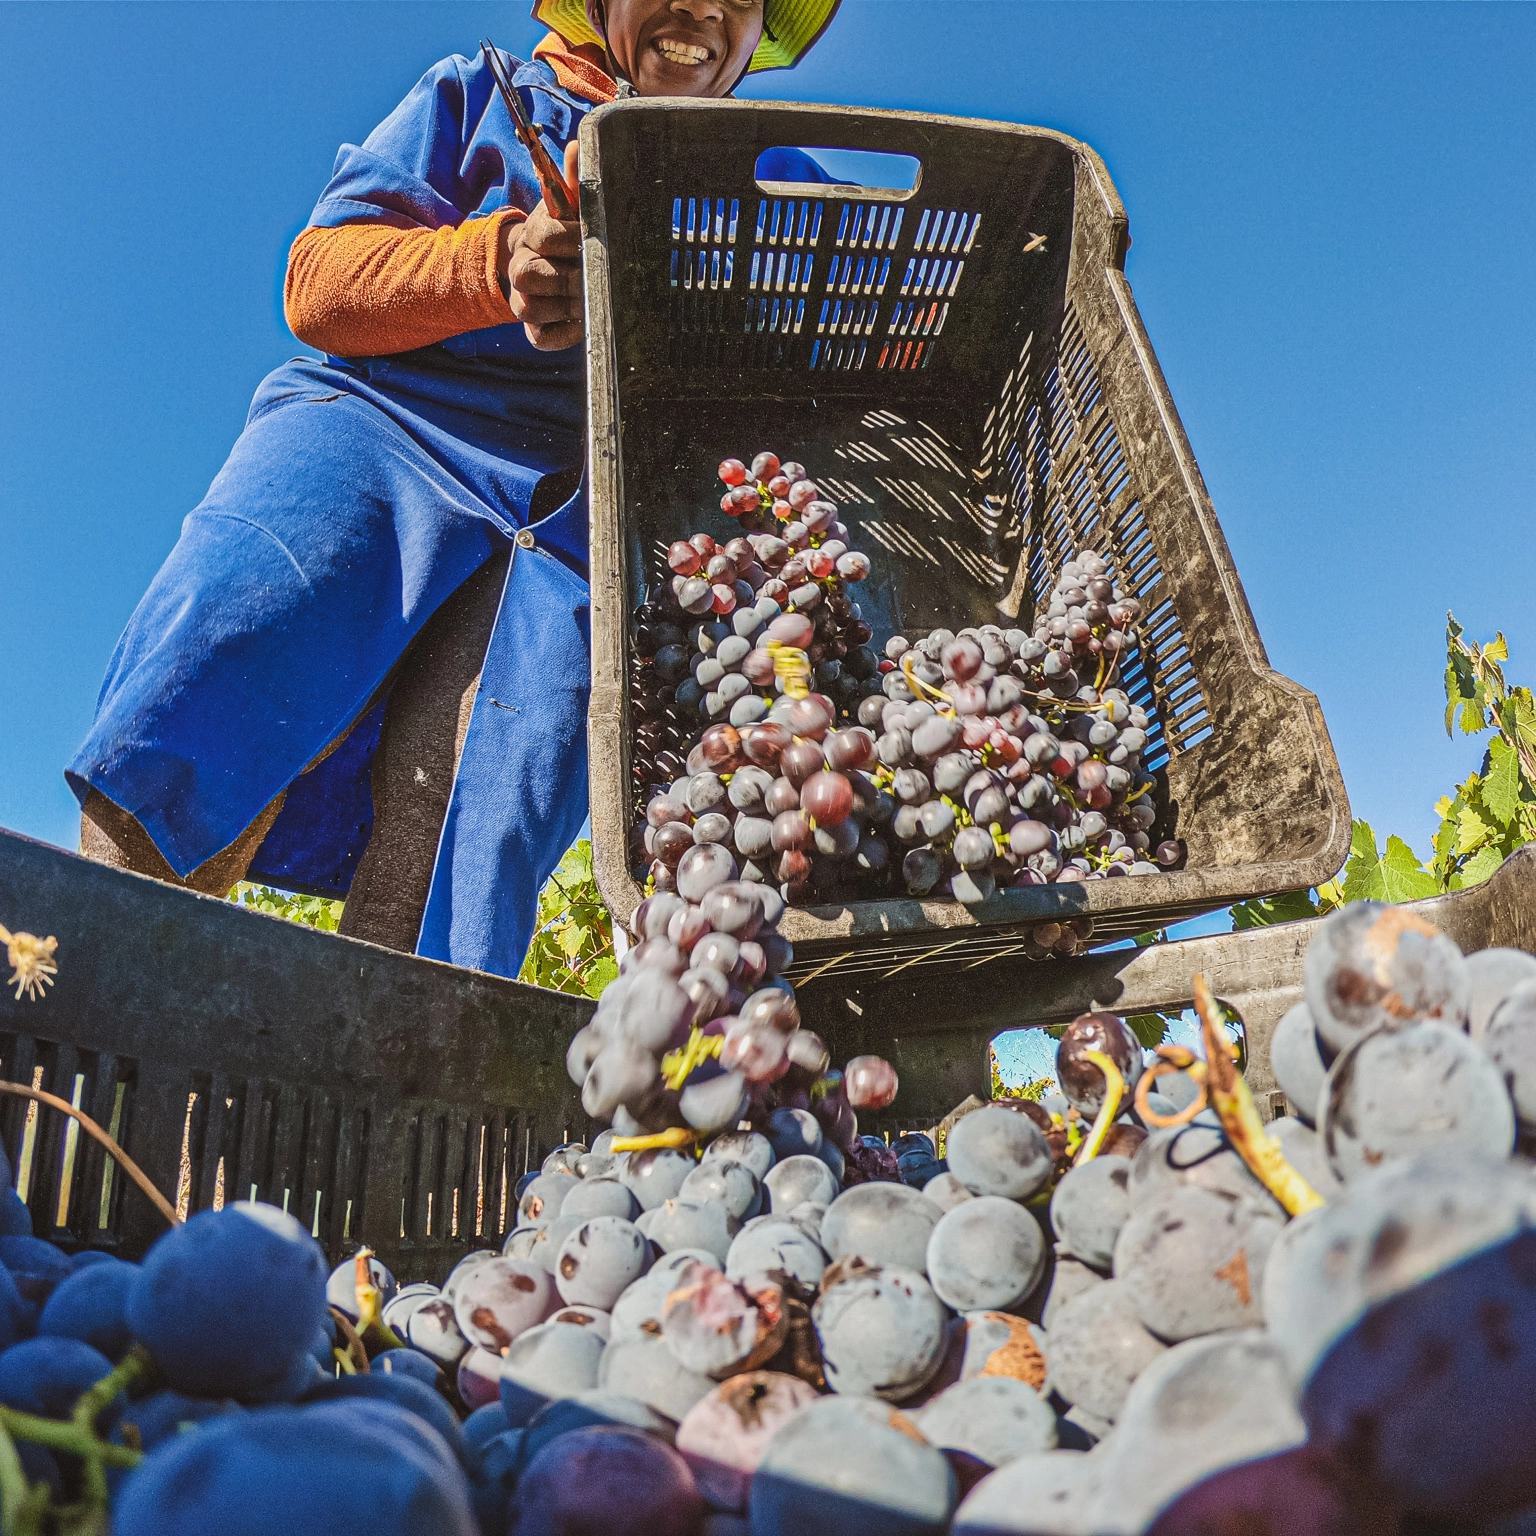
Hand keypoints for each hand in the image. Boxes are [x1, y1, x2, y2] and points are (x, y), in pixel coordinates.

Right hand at [501, 141, 582, 350]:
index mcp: (532, 234)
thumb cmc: (571, 233)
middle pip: (527, 275)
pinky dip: (564, 333)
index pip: (543, 235)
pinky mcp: (535, 330)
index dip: (571, 239)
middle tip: (595, 276)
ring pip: (530, 308)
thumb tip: (577, 144)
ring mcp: (524, 302)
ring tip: (592, 298)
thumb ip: (576, 180)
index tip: (592, 240)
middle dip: (567, 277)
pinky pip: (541, 338)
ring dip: (567, 305)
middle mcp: (521, 268)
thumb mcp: (574, 207)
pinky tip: (583, 321)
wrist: (556, 266)